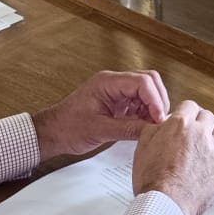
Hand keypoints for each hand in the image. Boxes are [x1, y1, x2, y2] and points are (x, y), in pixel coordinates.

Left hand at [31, 70, 169, 158]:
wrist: (53, 132)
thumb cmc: (68, 128)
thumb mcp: (100, 131)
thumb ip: (128, 129)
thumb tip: (152, 130)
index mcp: (107, 82)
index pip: (142, 81)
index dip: (155, 99)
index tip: (159, 118)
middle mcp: (114, 83)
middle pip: (148, 81)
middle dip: (158, 100)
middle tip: (160, 122)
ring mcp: (116, 91)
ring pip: (146, 91)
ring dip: (153, 107)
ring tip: (152, 126)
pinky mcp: (117, 102)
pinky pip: (138, 102)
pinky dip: (145, 113)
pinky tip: (144, 126)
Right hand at [131, 100, 213, 214]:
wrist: (164, 204)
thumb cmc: (152, 180)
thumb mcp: (142, 148)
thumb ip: (152, 131)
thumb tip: (158, 126)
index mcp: (180, 125)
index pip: (189, 106)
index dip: (185, 113)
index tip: (183, 120)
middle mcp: (199, 134)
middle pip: (207, 116)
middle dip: (199, 123)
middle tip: (192, 133)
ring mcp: (213, 151)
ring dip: (213, 137)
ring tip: (204, 147)